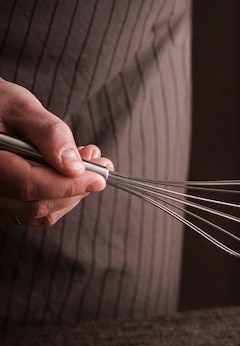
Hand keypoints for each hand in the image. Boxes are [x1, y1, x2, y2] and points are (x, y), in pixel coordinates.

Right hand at [0, 78, 112, 226]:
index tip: (99, 177)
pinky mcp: (5, 206)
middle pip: (37, 206)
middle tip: (97, 164)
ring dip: (71, 194)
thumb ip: (49, 134)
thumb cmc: (0, 106)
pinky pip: (35, 215)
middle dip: (75, 189)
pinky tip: (68, 175)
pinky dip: (59, 199)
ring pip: (39, 214)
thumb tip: (74, 167)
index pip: (29, 186)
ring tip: (85, 164)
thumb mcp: (21, 107)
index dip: (69, 185)